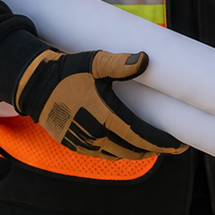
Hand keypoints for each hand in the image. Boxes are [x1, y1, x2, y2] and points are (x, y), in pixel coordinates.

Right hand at [16, 49, 186, 159]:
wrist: (35, 87)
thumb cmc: (68, 72)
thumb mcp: (95, 62)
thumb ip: (120, 63)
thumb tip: (145, 59)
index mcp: (104, 116)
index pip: (140, 135)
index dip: (161, 142)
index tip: (179, 144)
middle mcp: (95, 135)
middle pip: (134, 149)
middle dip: (155, 149)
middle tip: (173, 144)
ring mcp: (84, 144)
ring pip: (120, 155)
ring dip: (139, 152)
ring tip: (155, 144)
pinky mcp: (76, 146)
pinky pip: (105, 154)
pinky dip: (122, 152)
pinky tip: (130, 145)